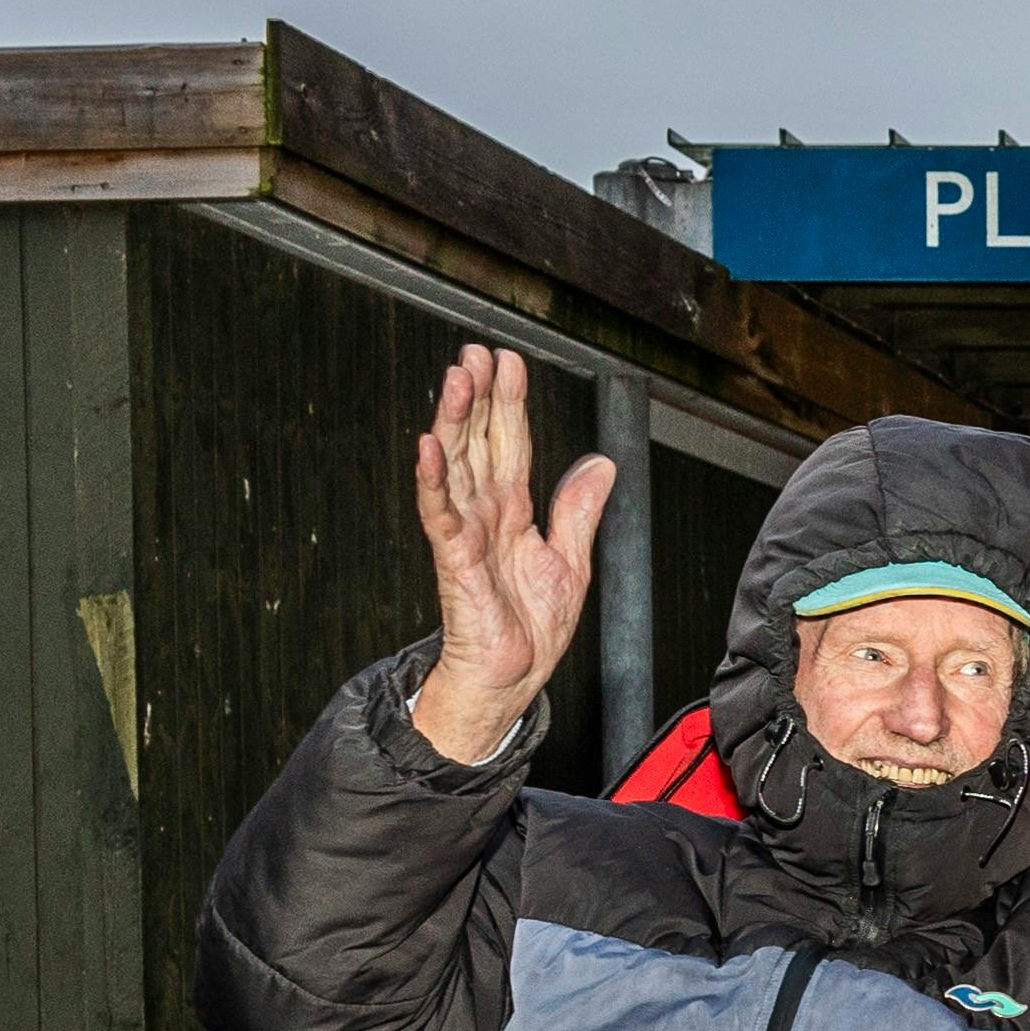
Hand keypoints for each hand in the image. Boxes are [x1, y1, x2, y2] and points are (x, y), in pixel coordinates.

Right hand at [407, 346, 614, 763]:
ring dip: (456, 421)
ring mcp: (467, 533)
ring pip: (457, 466)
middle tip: (477, 352)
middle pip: (481, 443)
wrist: (514, 678)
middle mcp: (486, 514)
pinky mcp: (454, 559)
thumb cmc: (531, 627)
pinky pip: (440, 513)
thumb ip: (579, 511)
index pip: (512, 445)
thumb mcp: (571, 560)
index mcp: (514, 511)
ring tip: (457, 379)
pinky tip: (429, 445)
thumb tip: (600, 464)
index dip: (511, 404)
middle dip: (480, 398)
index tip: (509, 362)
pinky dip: (433, 479)